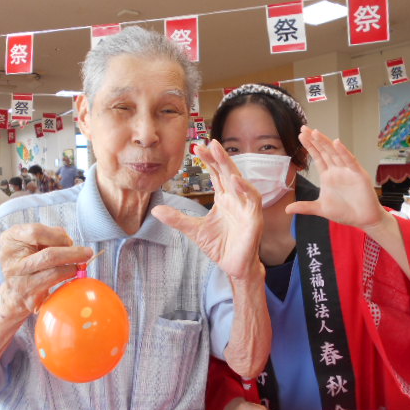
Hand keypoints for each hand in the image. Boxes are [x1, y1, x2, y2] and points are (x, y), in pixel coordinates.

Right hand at [0, 224, 92, 315]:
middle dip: (73, 253)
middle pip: (49, 255)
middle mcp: (12, 262)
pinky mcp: (30, 298)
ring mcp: (19, 282)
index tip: (68, 240)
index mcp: (9, 240)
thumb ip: (50, 235)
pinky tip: (72, 275)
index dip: (58, 235)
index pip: (36, 232)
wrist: (15, 291)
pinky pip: (56, 287)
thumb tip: (69, 243)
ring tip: (79, 265)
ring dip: (72, 268)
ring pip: (54, 273)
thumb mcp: (32, 240)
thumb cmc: (29, 257)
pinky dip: (67, 279)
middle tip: (88, 253)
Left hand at [152, 140, 262, 279]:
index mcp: (224, 199)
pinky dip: (245, 189)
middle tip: (209, 142)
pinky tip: (235, 180)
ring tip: (219, 153)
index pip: (216, 174)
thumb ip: (177, 218)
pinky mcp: (254, 218)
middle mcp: (236, 199)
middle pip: (227, 172)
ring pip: (240, 181)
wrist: (234, 266)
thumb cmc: (220, 246)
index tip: (196, 148)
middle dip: (219, 157)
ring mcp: (246, 207)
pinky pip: (253, 199)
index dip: (208, 161)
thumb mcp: (194, 230)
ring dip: (231, 166)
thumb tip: (155, 209)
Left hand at [285, 127, 385, 229]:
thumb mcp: (321, 209)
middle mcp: (337, 170)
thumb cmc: (345, 212)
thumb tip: (286, 209)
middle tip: (303, 128)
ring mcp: (348, 171)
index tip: (300, 135)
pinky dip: (343, 152)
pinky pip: (350, 161)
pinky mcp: (358, 174)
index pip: (317, 157)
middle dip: (314, 140)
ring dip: (326, 143)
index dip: (309, 146)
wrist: (364, 219)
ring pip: (335, 153)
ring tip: (315, 132)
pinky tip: (336, 143)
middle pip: (324, 151)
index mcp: (328, 175)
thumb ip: (305, 207)